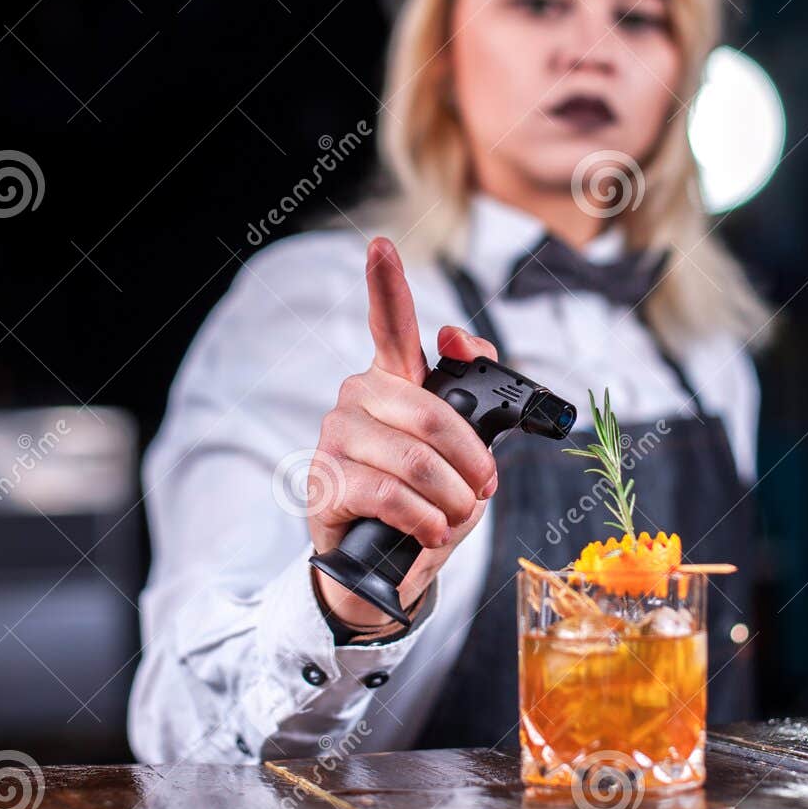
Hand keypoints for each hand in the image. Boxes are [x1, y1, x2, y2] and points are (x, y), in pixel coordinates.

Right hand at [309, 237, 498, 629]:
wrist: (382, 563)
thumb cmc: (426, 496)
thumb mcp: (463, 445)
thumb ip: (473, 387)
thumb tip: (457, 335)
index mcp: (392, 379)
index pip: (388, 322)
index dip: (385, 282)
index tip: (381, 245)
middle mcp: (357, 397)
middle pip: (432, 414)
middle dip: (472, 462)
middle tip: (482, 490)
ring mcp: (336, 437)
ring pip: (416, 461)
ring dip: (452, 500)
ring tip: (454, 518)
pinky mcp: (325, 481)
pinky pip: (392, 495)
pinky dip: (424, 519)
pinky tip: (429, 530)